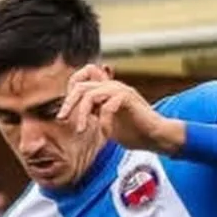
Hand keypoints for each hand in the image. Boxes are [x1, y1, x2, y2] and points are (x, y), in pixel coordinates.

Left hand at [57, 65, 174, 150]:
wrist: (154, 136)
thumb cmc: (132, 132)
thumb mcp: (106, 124)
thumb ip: (93, 116)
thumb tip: (75, 119)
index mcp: (105, 90)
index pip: (81, 79)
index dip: (69, 93)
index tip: (63, 114)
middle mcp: (111, 86)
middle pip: (81, 85)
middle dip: (68, 103)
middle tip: (62, 119)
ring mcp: (120, 90)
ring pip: (91, 94)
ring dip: (82, 114)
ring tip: (81, 130)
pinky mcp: (128, 98)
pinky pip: (107, 105)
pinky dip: (103, 121)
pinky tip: (106, 134)